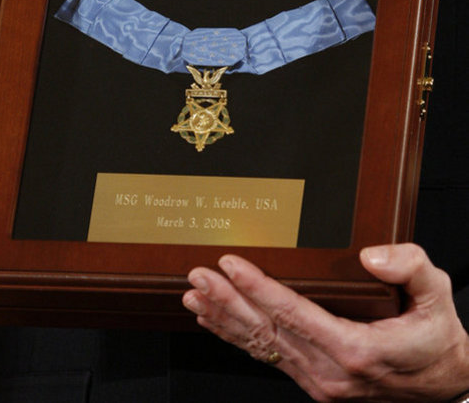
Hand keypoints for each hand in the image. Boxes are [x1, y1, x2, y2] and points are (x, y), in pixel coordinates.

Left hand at [183, 244, 468, 401]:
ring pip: (261, 346)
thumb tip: (370, 256)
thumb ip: (409, 267)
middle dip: (227, 301)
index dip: (257, 287)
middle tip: (198, 277)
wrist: (444, 383)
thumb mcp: (436, 294)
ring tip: (194, 297)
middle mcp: (330, 369)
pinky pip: (268, 357)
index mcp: (356, 348)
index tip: (230, 264)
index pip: (293, 313)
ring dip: (224, 319)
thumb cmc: (435, 336)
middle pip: (267, 330)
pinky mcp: (314, 380)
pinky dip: (237, 338)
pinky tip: (216, 323)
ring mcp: (319, 380)